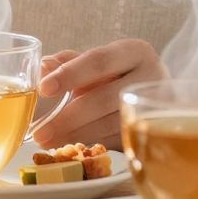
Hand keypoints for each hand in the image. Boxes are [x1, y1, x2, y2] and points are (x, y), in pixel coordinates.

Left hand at [32, 38, 167, 149]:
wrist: (157, 97)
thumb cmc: (120, 75)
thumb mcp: (99, 63)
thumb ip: (69, 62)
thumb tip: (43, 66)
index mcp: (135, 51)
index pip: (98, 61)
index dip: (70, 74)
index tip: (44, 88)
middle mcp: (151, 77)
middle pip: (105, 98)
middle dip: (69, 117)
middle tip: (40, 132)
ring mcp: (154, 107)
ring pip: (111, 125)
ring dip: (77, 135)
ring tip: (49, 142)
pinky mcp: (152, 131)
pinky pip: (119, 140)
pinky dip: (92, 144)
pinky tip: (71, 147)